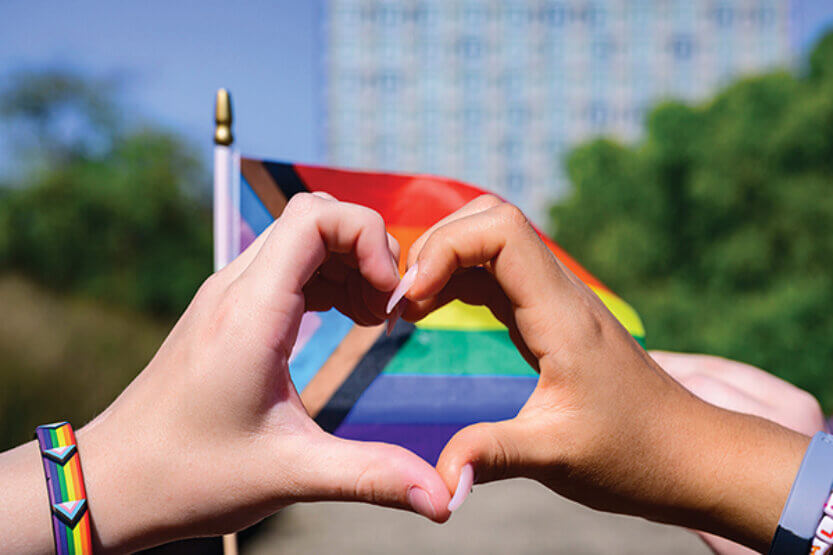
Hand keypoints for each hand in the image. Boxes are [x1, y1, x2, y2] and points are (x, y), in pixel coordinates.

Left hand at [65, 194, 449, 551]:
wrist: (112, 482)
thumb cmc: (188, 476)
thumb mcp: (291, 474)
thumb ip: (373, 476)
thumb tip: (443, 498)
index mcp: (251, 312)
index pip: (314, 216)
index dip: (367, 237)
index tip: (390, 297)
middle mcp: (235, 288)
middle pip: (313, 215)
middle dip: (366, 248)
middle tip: (388, 309)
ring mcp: (228, 295)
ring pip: (300, 236)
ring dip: (348, 263)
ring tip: (373, 319)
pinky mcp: (227, 311)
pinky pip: (286, 265)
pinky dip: (327, 278)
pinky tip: (345, 320)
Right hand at [399, 195, 807, 551]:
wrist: (688, 455)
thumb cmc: (634, 454)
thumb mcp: (555, 456)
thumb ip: (490, 457)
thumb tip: (437, 487)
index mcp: (561, 313)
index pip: (500, 230)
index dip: (445, 248)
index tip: (410, 303)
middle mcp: (559, 294)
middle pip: (491, 219)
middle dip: (437, 247)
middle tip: (403, 304)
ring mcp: (555, 303)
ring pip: (492, 241)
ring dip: (445, 261)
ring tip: (410, 309)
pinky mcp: (548, 319)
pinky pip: (495, 275)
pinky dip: (457, 280)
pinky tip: (434, 313)